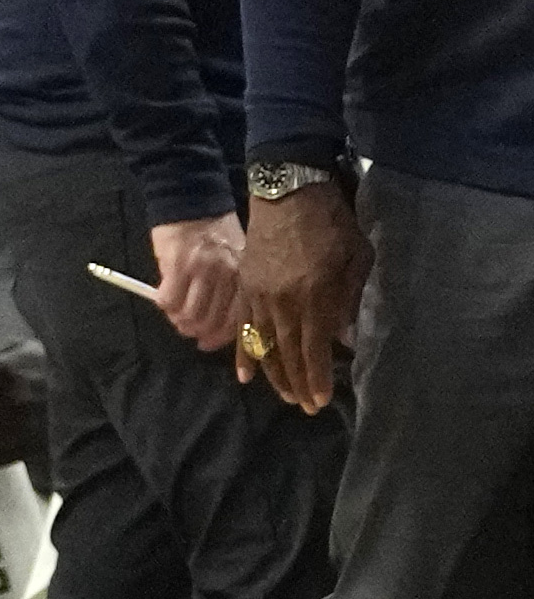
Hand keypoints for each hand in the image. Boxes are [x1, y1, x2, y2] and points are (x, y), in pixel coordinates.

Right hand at [146, 211, 245, 353]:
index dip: (219, 338)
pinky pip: (168, 300)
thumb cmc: (216, 232)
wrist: (193, 201)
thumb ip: (230, 290)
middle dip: (195, 332)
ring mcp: (202, 271)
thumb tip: (216, 324)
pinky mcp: (177, 265)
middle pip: (211, 322)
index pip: (236, 320)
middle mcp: (227, 276)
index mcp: (245, 277)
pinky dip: (164, 305)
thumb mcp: (235, 260)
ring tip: (175, 314)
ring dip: (178, 320)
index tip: (207, 344)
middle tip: (186, 329)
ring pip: (189, 315)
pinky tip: (165, 298)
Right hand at [244, 177, 369, 413]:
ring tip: (282, 394)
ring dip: (272, 372)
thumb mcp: (356, 259)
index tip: (320, 401)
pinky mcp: (245, 286)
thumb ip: (350, 300)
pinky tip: (243, 373)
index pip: (313, 348)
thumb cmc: (331, 223)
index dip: (316, 377)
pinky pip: (242, 326)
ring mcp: (258, 294)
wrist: (289, 191)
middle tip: (304, 407)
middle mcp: (281, 301)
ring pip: (262, 343)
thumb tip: (346, 337)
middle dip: (295, 382)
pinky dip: (243, 351)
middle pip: (286, 352)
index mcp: (312, 295)